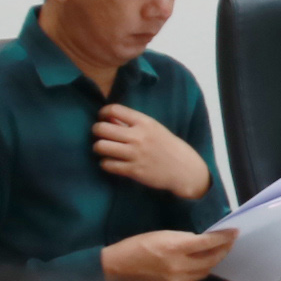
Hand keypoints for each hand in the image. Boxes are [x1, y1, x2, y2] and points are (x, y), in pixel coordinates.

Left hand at [93, 105, 213, 197]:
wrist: (184, 169)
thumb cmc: (168, 146)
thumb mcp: (154, 128)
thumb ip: (132, 123)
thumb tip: (109, 119)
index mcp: (144, 122)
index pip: (114, 109)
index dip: (102, 113)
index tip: (102, 118)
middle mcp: (138, 136)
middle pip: (102, 128)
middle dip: (96, 131)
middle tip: (99, 135)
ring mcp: (135, 154)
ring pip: (101, 147)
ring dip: (98, 147)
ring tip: (103, 149)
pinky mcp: (134, 171)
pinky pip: (107, 165)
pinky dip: (105, 163)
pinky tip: (110, 162)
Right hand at [105, 227, 236, 280]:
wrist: (115, 270)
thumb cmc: (135, 247)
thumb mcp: (160, 235)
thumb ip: (182, 239)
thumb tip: (201, 242)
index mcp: (174, 247)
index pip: (208, 243)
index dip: (223, 238)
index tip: (234, 232)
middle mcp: (179, 266)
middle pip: (211, 259)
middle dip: (222, 250)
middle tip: (229, 242)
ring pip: (204, 271)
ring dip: (212, 261)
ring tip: (217, 253)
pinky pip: (192, 280)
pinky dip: (197, 271)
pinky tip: (198, 265)